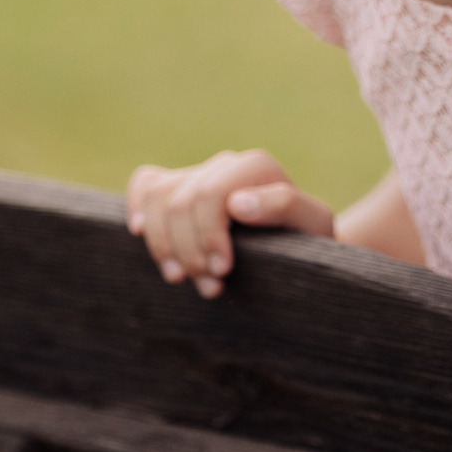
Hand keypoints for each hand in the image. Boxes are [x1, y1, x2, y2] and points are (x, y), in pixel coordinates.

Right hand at [126, 148, 333, 297]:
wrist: (299, 244)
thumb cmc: (308, 238)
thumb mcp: (313, 225)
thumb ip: (285, 206)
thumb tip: (238, 203)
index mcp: (256, 166)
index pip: (211, 193)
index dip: (208, 235)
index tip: (222, 272)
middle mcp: (225, 164)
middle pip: (181, 201)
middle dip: (190, 251)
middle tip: (210, 287)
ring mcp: (199, 174)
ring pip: (158, 197)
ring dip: (163, 245)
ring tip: (181, 278)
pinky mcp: (179, 188)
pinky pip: (146, 183)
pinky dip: (137, 207)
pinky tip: (139, 232)